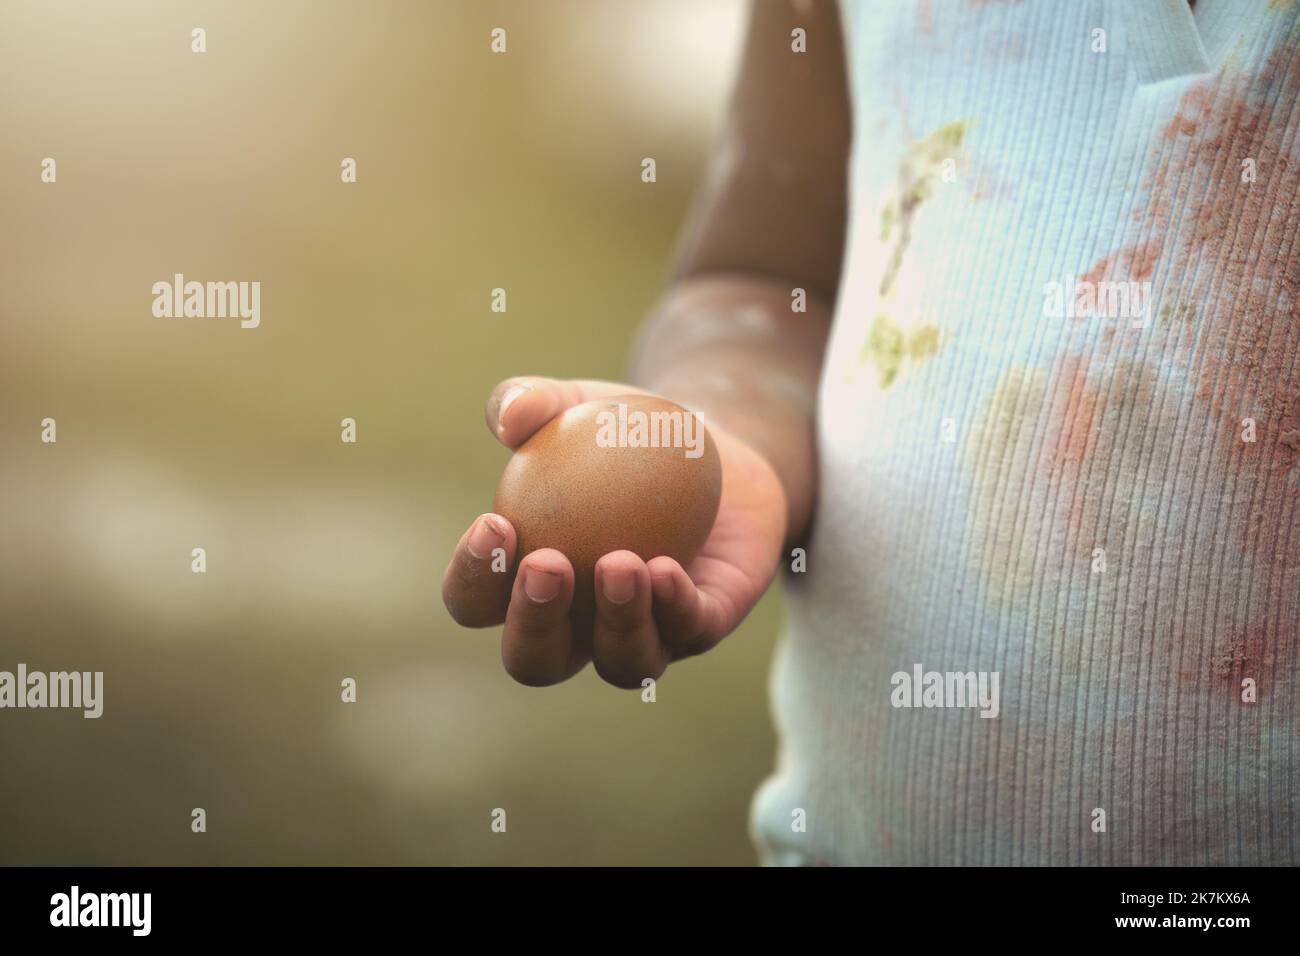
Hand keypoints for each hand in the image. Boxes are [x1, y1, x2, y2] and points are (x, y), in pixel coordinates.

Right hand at [442, 377, 787, 687]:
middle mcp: (575, 626)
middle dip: (534, 624)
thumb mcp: (571, 403)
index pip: (475, 602)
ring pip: (621, 664)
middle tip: (548, 564)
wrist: (706, 444)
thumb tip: (510, 415)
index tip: (495, 525)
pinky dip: (675, 606)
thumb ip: (531, 400)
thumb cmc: (616, 433)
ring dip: (616, 623)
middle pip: (535, 660)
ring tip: (618, 563)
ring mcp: (641, 633)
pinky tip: (666, 567)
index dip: (473, 578)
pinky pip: (688, 630)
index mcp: (521, 583)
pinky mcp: (702, 623)